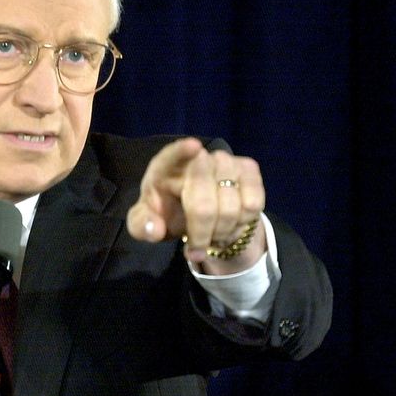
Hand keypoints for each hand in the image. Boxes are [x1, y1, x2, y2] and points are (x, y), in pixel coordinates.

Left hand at [126, 137, 266, 274]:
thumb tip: (154, 229)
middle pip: (204, 205)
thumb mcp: (146, 222)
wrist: (197, 215)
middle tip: (196, 248)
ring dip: (222, 232)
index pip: (173, 154)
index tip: (193, 147)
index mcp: (165, 167)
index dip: (183, 151)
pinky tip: (231, 224)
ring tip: (212, 234)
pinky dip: (242, 223)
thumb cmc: (167, 212)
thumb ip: (142, 225)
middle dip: (201, 235)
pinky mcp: (249, 169)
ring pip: (232, 208)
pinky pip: (253, 204)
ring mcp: (226, 161)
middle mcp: (198, 158)